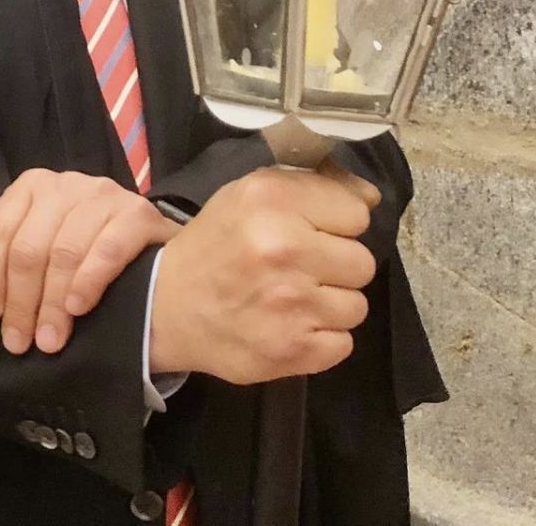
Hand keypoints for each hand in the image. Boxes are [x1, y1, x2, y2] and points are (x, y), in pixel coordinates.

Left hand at [0, 170, 178, 355]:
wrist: (153, 256)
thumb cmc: (86, 247)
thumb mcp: (37, 230)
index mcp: (33, 185)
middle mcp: (67, 184)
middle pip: (30, 247)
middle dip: (22, 300)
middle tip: (21, 341)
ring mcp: (105, 195)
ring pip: (65, 252)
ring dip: (53, 303)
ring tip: (50, 339)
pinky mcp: (139, 215)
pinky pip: (107, 249)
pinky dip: (88, 281)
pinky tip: (78, 309)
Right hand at [150, 163, 379, 383]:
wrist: (165, 307)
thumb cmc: (214, 246)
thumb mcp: (248, 196)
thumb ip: (311, 186)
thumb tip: (370, 196)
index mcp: (271, 200)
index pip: (356, 212)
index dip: (334, 223)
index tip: (308, 231)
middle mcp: (284, 247)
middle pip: (363, 262)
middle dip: (334, 266)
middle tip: (298, 269)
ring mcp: (292, 302)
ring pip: (357, 305)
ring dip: (328, 304)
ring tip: (291, 299)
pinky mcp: (296, 349)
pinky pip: (344, 343)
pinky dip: (320, 338)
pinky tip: (289, 325)